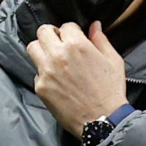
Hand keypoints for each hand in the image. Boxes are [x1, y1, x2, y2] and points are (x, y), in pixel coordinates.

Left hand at [26, 21, 127, 135]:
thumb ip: (101, 40)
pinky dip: (44, 73)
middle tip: (59, 44)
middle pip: (43, 31)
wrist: (103, 120)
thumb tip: (95, 25)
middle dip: (52, 35)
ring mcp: (46, 71)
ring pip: (32, 48)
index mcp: (77, 44)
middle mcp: (58, 55)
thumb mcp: (113, 61)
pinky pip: (36, 72)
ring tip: (53, 58)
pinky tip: (56, 80)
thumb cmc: (110, 91)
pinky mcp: (41, 87)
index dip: (72, 32)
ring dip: (42, 49)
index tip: (75, 39)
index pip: (66, 25)